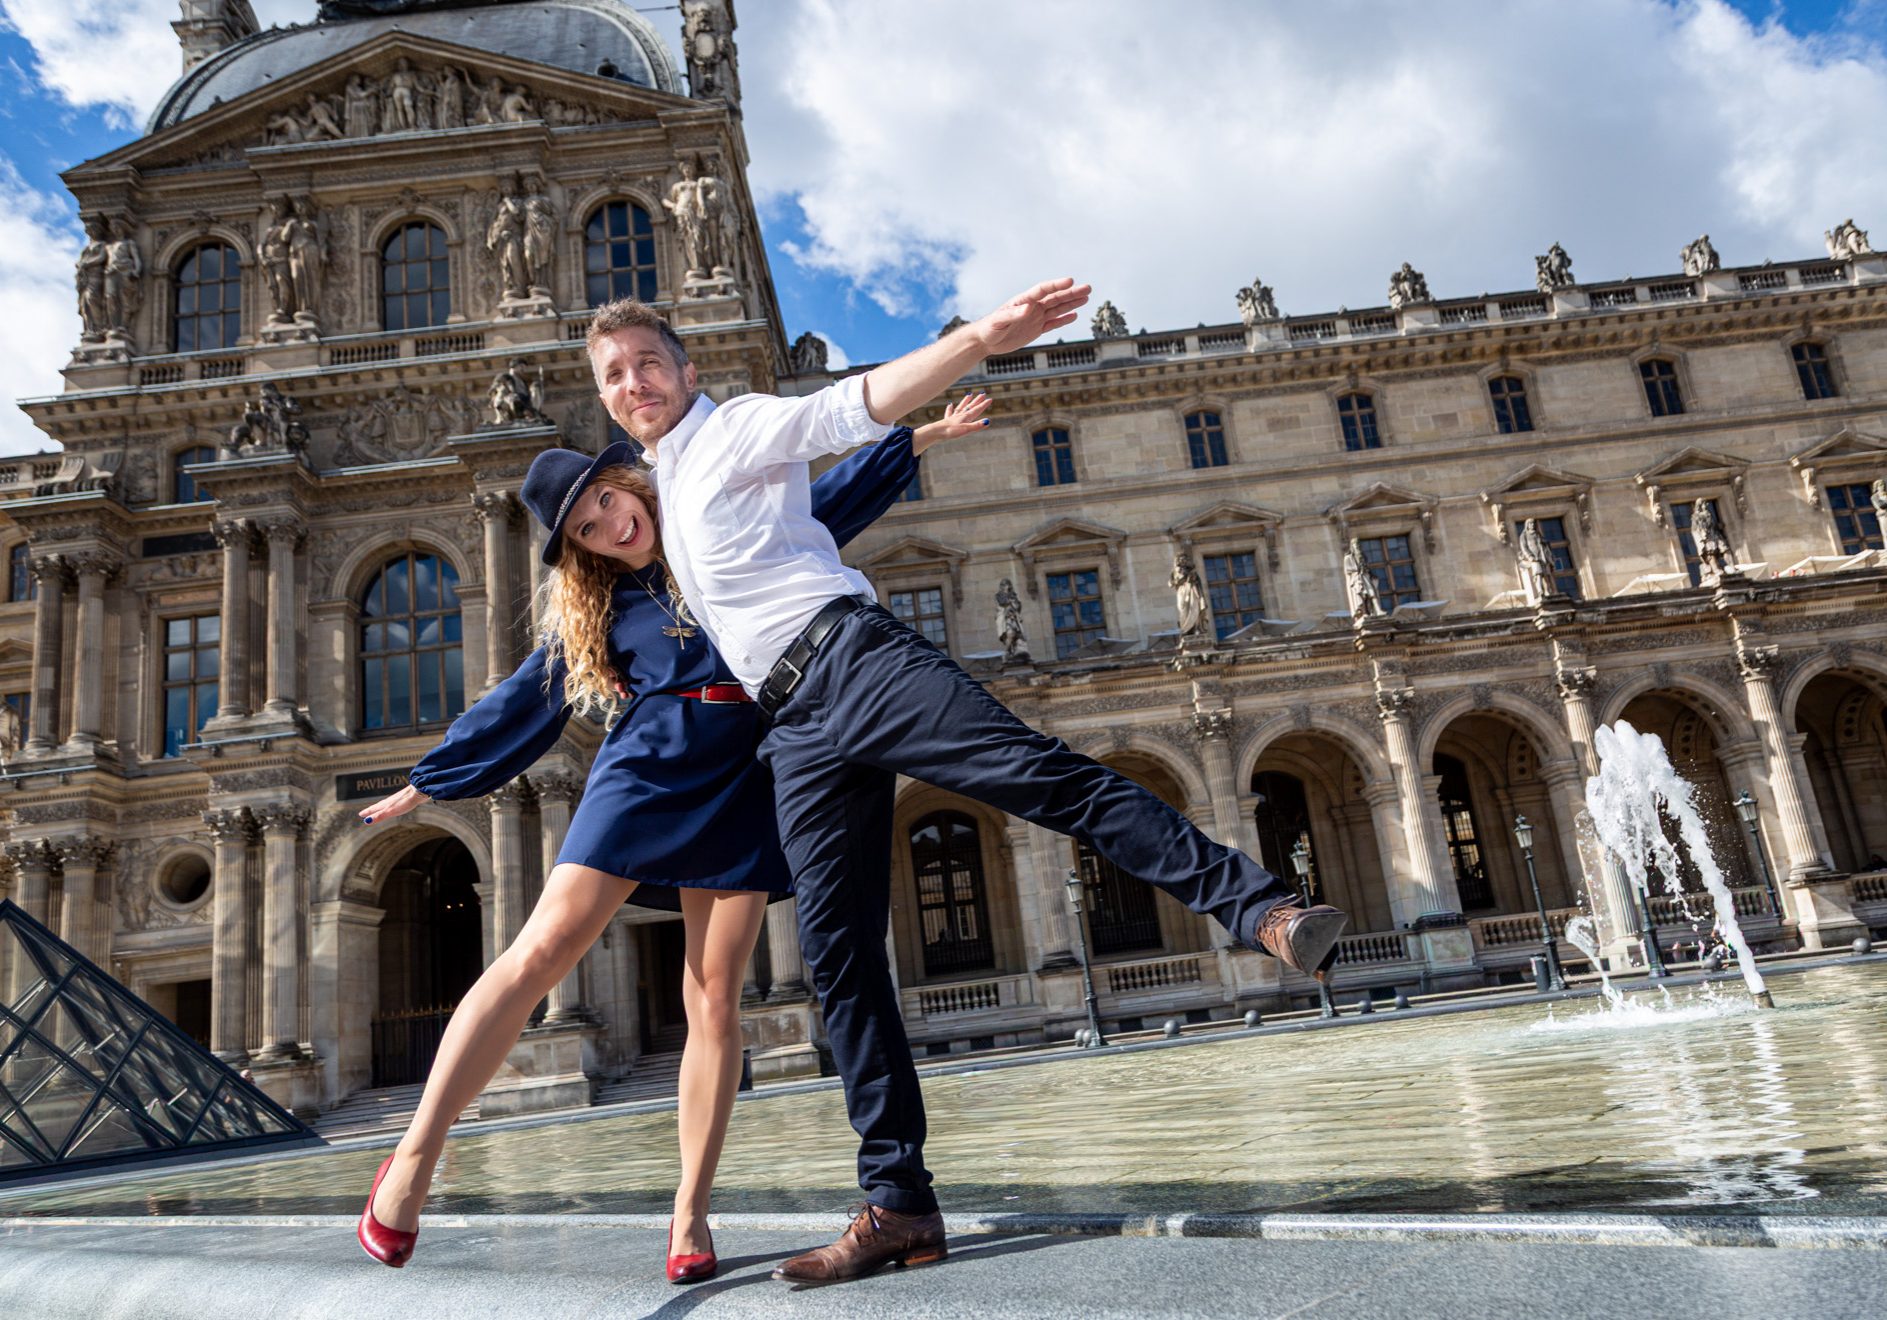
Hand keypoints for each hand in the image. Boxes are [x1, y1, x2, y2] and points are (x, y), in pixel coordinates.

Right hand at [359, 783, 428, 824]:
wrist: (419, 791)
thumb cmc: (405, 801)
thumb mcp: (391, 811)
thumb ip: (380, 816)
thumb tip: (366, 821)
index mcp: (386, 804)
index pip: (374, 809)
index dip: (367, 812)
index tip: (360, 814)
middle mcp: (390, 801)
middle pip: (379, 806)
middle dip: (372, 810)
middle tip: (365, 812)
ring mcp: (397, 799)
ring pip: (386, 804)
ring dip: (381, 807)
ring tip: (379, 809)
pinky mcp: (405, 799)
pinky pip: (395, 803)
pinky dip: (391, 805)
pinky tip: (395, 805)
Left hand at [912, 393, 991, 453]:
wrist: (936, 432)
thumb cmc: (951, 431)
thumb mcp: (966, 430)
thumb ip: (976, 426)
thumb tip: (987, 421)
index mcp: (966, 417)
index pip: (977, 410)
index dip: (984, 405)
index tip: (990, 399)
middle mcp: (960, 415)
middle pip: (970, 406)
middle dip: (977, 401)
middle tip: (982, 394)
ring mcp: (953, 417)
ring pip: (961, 407)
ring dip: (965, 401)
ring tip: (969, 395)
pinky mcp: (947, 420)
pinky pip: (949, 413)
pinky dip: (950, 408)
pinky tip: (950, 404)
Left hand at [971, 278, 1091, 355]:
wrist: (985, 340)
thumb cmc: (989, 328)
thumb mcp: (999, 321)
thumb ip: (1014, 314)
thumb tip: (1029, 308)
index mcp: (1023, 301)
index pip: (1043, 290)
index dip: (1057, 285)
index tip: (1071, 281)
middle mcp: (1032, 307)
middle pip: (1055, 297)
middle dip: (1071, 293)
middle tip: (1088, 288)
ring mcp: (1035, 318)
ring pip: (1057, 309)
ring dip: (1071, 303)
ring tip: (1087, 297)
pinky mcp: (1035, 329)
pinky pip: (1053, 323)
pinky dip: (1064, 319)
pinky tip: (1075, 314)